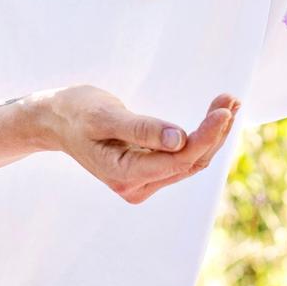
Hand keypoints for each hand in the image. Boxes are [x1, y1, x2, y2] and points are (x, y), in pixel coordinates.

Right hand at [37, 87, 240, 203]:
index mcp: (123, 174)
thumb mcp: (104, 115)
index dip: (205, 137)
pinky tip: (215, 117)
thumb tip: (179, 139)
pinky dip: (200, 138)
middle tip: (230, 99)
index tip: (224, 111)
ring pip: (189, 162)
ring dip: (211, 135)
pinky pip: (181, 159)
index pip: (177, 160)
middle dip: (213, 132)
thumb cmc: (76, 112)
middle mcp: (136, 185)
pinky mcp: (148, 171)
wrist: (56, 120)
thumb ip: (142, 129)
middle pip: (188, 163)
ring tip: (228, 102)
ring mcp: (142, 182)